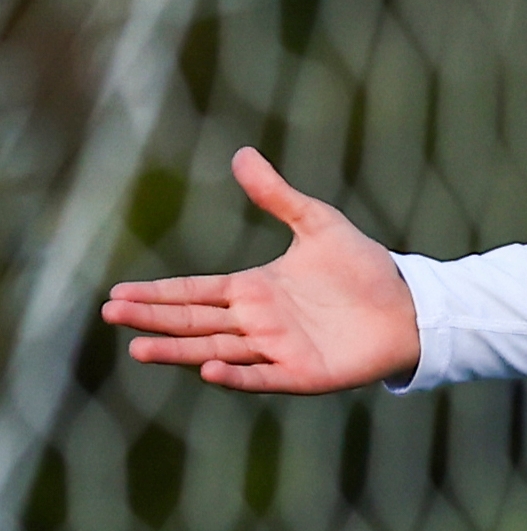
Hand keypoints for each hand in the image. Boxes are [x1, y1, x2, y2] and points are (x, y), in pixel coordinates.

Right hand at [99, 148, 419, 393]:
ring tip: (139, 350)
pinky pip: (262, 376)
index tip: (117, 294)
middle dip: (153, 319)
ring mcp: (277, 350)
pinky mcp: (302, 373)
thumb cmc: (365, 268)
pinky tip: (208, 370)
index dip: (157, 293)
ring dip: (179, 351)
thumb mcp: (318, 223)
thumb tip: (242, 153)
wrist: (412, 304)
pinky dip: (236, 375)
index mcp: (255, 289)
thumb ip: (278, 195)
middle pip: (194, 321)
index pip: (194, 292)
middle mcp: (258, 322)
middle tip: (111, 315)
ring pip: (216, 350)